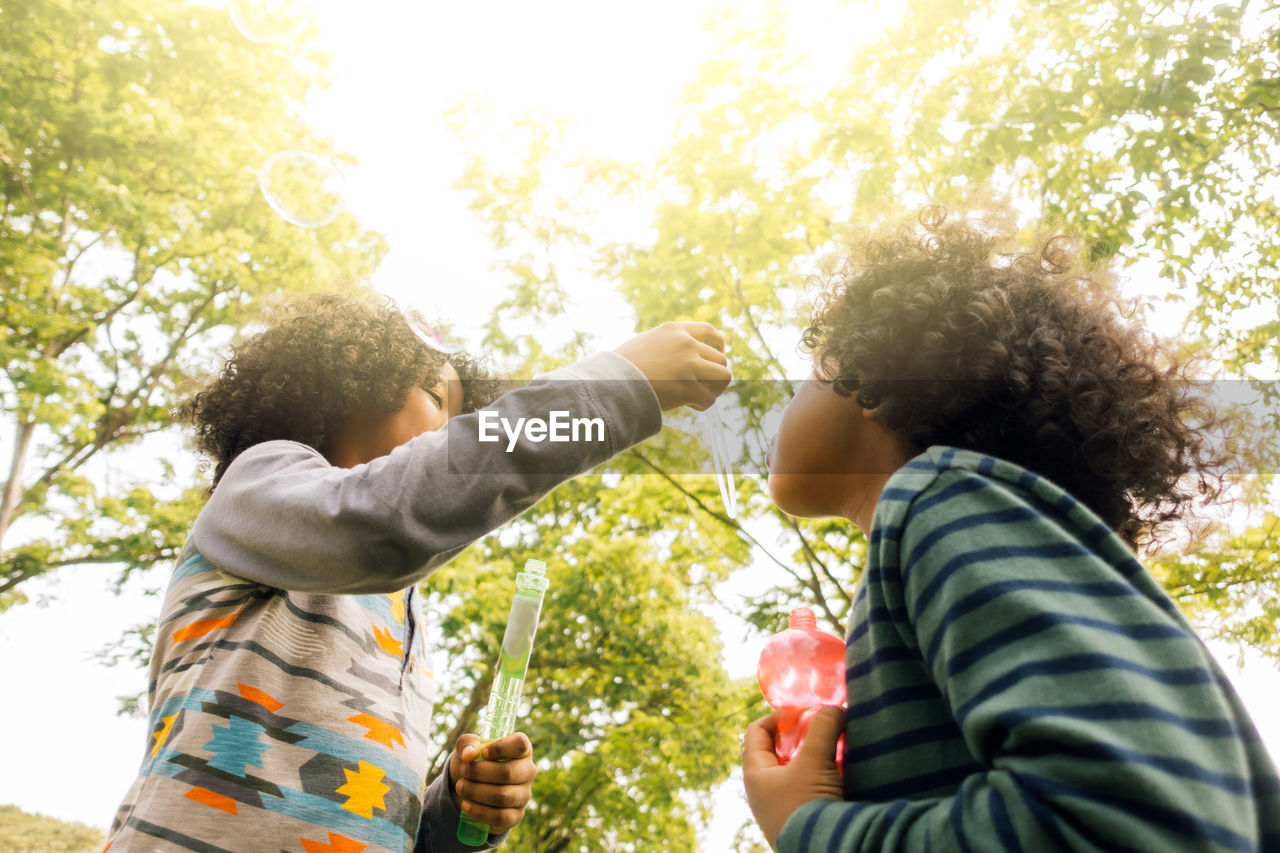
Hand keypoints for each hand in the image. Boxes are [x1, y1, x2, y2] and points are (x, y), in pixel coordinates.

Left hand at [448, 731, 535, 834]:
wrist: (472, 788)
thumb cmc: (474, 762)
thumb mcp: (467, 748)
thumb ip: (466, 744)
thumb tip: (469, 754)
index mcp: (521, 750)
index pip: (520, 744)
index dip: (500, 748)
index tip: (481, 753)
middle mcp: (528, 771)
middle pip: (507, 772)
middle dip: (478, 772)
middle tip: (463, 772)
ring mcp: (524, 795)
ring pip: (502, 796)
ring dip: (475, 791)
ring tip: (461, 787)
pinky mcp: (516, 815)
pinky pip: (499, 816)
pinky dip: (478, 811)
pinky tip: (466, 804)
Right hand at [613, 321, 730, 410]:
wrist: (609, 383)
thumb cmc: (620, 368)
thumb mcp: (644, 344)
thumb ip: (666, 346)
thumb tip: (682, 359)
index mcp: (674, 330)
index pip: (710, 331)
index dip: (719, 346)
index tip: (717, 356)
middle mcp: (686, 344)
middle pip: (720, 358)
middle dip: (713, 375)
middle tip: (698, 387)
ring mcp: (689, 365)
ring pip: (723, 376)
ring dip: (713, 389)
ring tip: (696, 396)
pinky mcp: (689, 387)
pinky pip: (709, 399)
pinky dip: (701, 404)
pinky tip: (688, 405)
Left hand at [743, 706, 844, 849]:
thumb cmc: (808, 805)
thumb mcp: (815, 760)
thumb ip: (824, 727)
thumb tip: (834, 707)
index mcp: (755, 774)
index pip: (756, 732)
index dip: (778, 717)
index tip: (804, 714)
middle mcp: (763, 791)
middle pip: (776, 750)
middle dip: (800, 738)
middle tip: (823, 732)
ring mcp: (780, 807)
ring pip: (794, 771)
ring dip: (813, 758)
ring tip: (835, 751)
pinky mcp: (798, 819)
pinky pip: (807, 790)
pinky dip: (821, 777)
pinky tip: (840, 775)